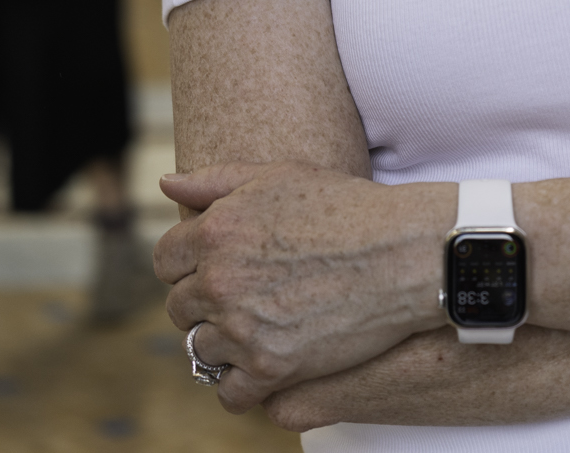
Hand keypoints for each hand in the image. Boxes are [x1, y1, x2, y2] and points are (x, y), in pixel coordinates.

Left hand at [156, 163, 448, 412]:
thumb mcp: (278, 176)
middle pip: (180, 307)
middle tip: (243, 300)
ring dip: (221, 344)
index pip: (166, 260)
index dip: (190, 264)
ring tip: (253, 332)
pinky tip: (261, 370)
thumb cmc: (346, 207)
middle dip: (205, 303)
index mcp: (215, 231)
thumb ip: (215, 180)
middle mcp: (220, 280)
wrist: (403, 252)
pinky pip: (230, 393)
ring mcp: (243, 327)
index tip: (217, 269)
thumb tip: (166, 183)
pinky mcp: (271, 367)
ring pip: (200, 350)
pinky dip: (240, 387)